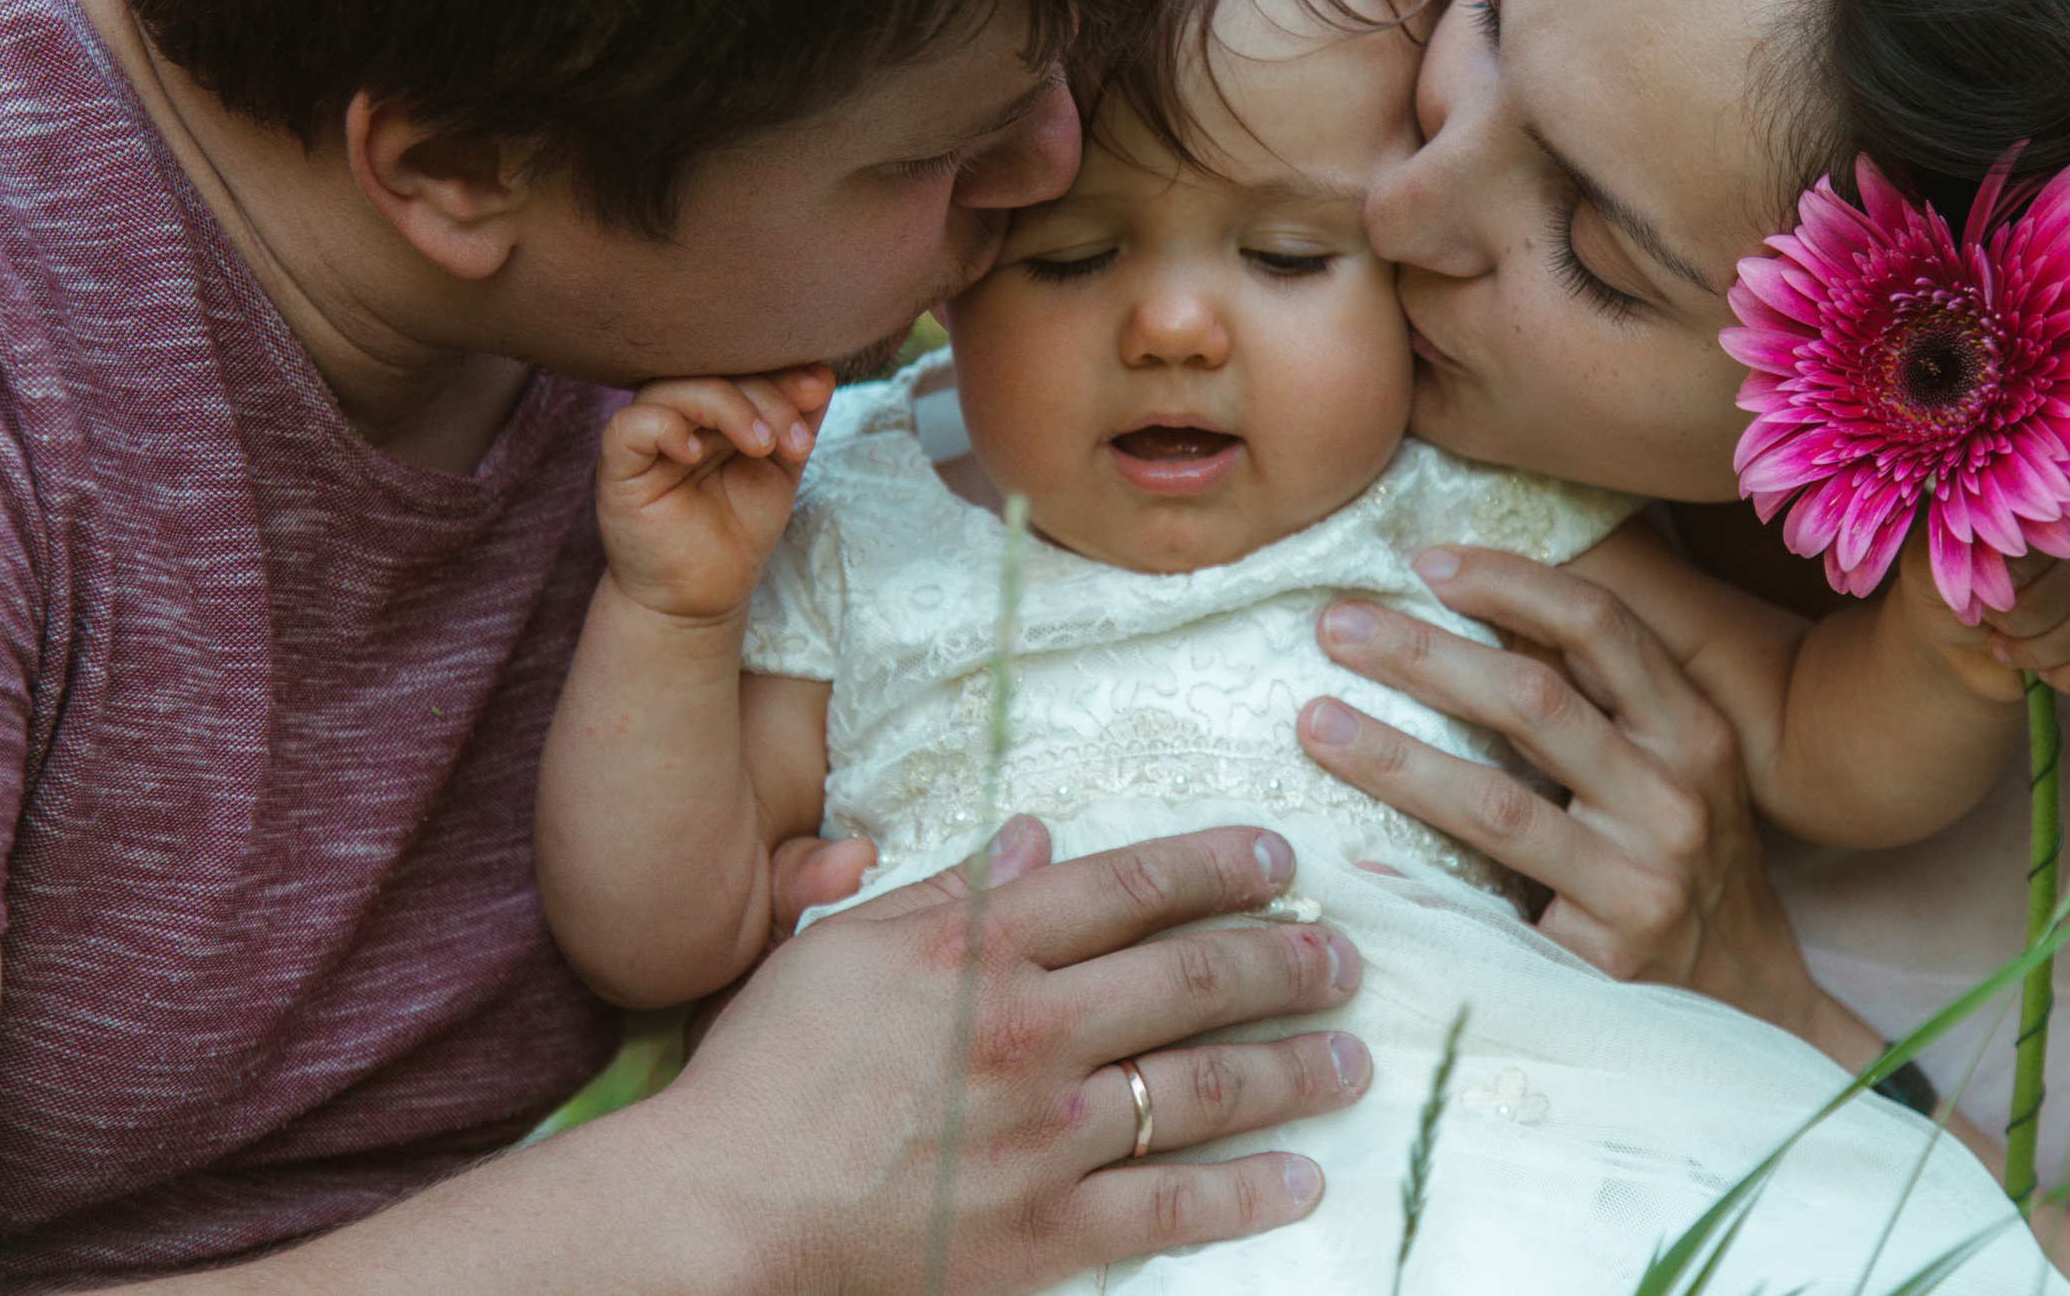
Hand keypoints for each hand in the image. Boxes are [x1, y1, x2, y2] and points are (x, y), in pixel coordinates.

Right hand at [595, 367, 832, 622]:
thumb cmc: (739, 527)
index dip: (780, 367)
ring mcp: (645, 435)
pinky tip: (697, 452)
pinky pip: (630, 425)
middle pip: (711, 368)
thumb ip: (798, 418)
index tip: (817, 390)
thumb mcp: (782, 465)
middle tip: (797, 440)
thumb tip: (821, 371)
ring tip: (763, 447)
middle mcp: (675, 409)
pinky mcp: (617, 465)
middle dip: (766, 394)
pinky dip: (667, 427)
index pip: (739, 360)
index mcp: (711, 402)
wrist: (704, 594)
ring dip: (729, 408)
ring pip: (674, 387)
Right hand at [662, 819, 1371, 1294]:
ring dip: (1294, 1068)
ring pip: (1205, 1088)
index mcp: (982, 949)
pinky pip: (1171, 1209)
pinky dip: (1247, 1193)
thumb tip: (1036, 836)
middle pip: (1192, 980)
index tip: (1282, 863)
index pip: (1130, 887)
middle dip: (1286, 964)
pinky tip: (1303, 1176)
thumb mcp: (843, 947)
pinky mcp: (1044, 1233)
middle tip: (1345, 957)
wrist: (716, 1214)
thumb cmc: (763, 1074)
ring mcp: (1047, 1137)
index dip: (1218, 868)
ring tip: (1352, 1057)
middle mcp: (1033, 1031)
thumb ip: (950, 891)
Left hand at [1298, 548, 1830, 1042]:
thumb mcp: (1670, 771)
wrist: (1751, 1009)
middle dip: (1423, 654)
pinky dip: (1413, 877)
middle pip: (1532, 700)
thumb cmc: (1685, 868)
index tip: (1425, 562)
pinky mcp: (1602, 957)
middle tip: (1334, 627)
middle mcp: (1675, 796)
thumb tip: (1470, 610)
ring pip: (1497, 801)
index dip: (1510, 582)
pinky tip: (1350, 856)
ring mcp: (1641, 881)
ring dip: (1394, 755)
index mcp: (1693, 730)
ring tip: (1316, 722)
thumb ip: (1596, 701)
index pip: (1598, 626)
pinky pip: (1486, 906)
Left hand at [1894, 524, 2069, 701]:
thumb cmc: (1943, 598)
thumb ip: (1966, 556)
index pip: (2053, 537)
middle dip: (2027, 623)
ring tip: (2007, 648)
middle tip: (1993, 629)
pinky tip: (2044, 672)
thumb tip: (2009, 549)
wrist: (1955, 646)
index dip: (2018, 582)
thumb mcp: (1932, 573)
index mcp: (2039, 516)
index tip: (1985, 603)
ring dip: (2044, 653)